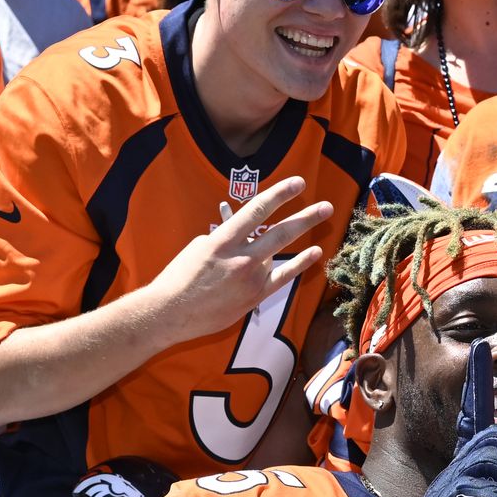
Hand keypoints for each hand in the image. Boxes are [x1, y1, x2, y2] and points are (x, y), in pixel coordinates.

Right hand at [141, 176, 332, 345]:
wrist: (170, 313)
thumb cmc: (179, 278)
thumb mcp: (200, 247)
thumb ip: (227, 240)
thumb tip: (245, 237)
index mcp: (223, 240)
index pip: (257, 210)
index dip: (280, 194)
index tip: (297, 183)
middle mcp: (241, 257)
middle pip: (280, 232)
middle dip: (306, 217)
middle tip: (326, 206)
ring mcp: (250, 278)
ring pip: (280, 251)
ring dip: (303, 234)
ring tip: (324, 217)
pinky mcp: (255, 296)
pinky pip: (283, 277)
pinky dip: (300, 264)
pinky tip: (315, 252)